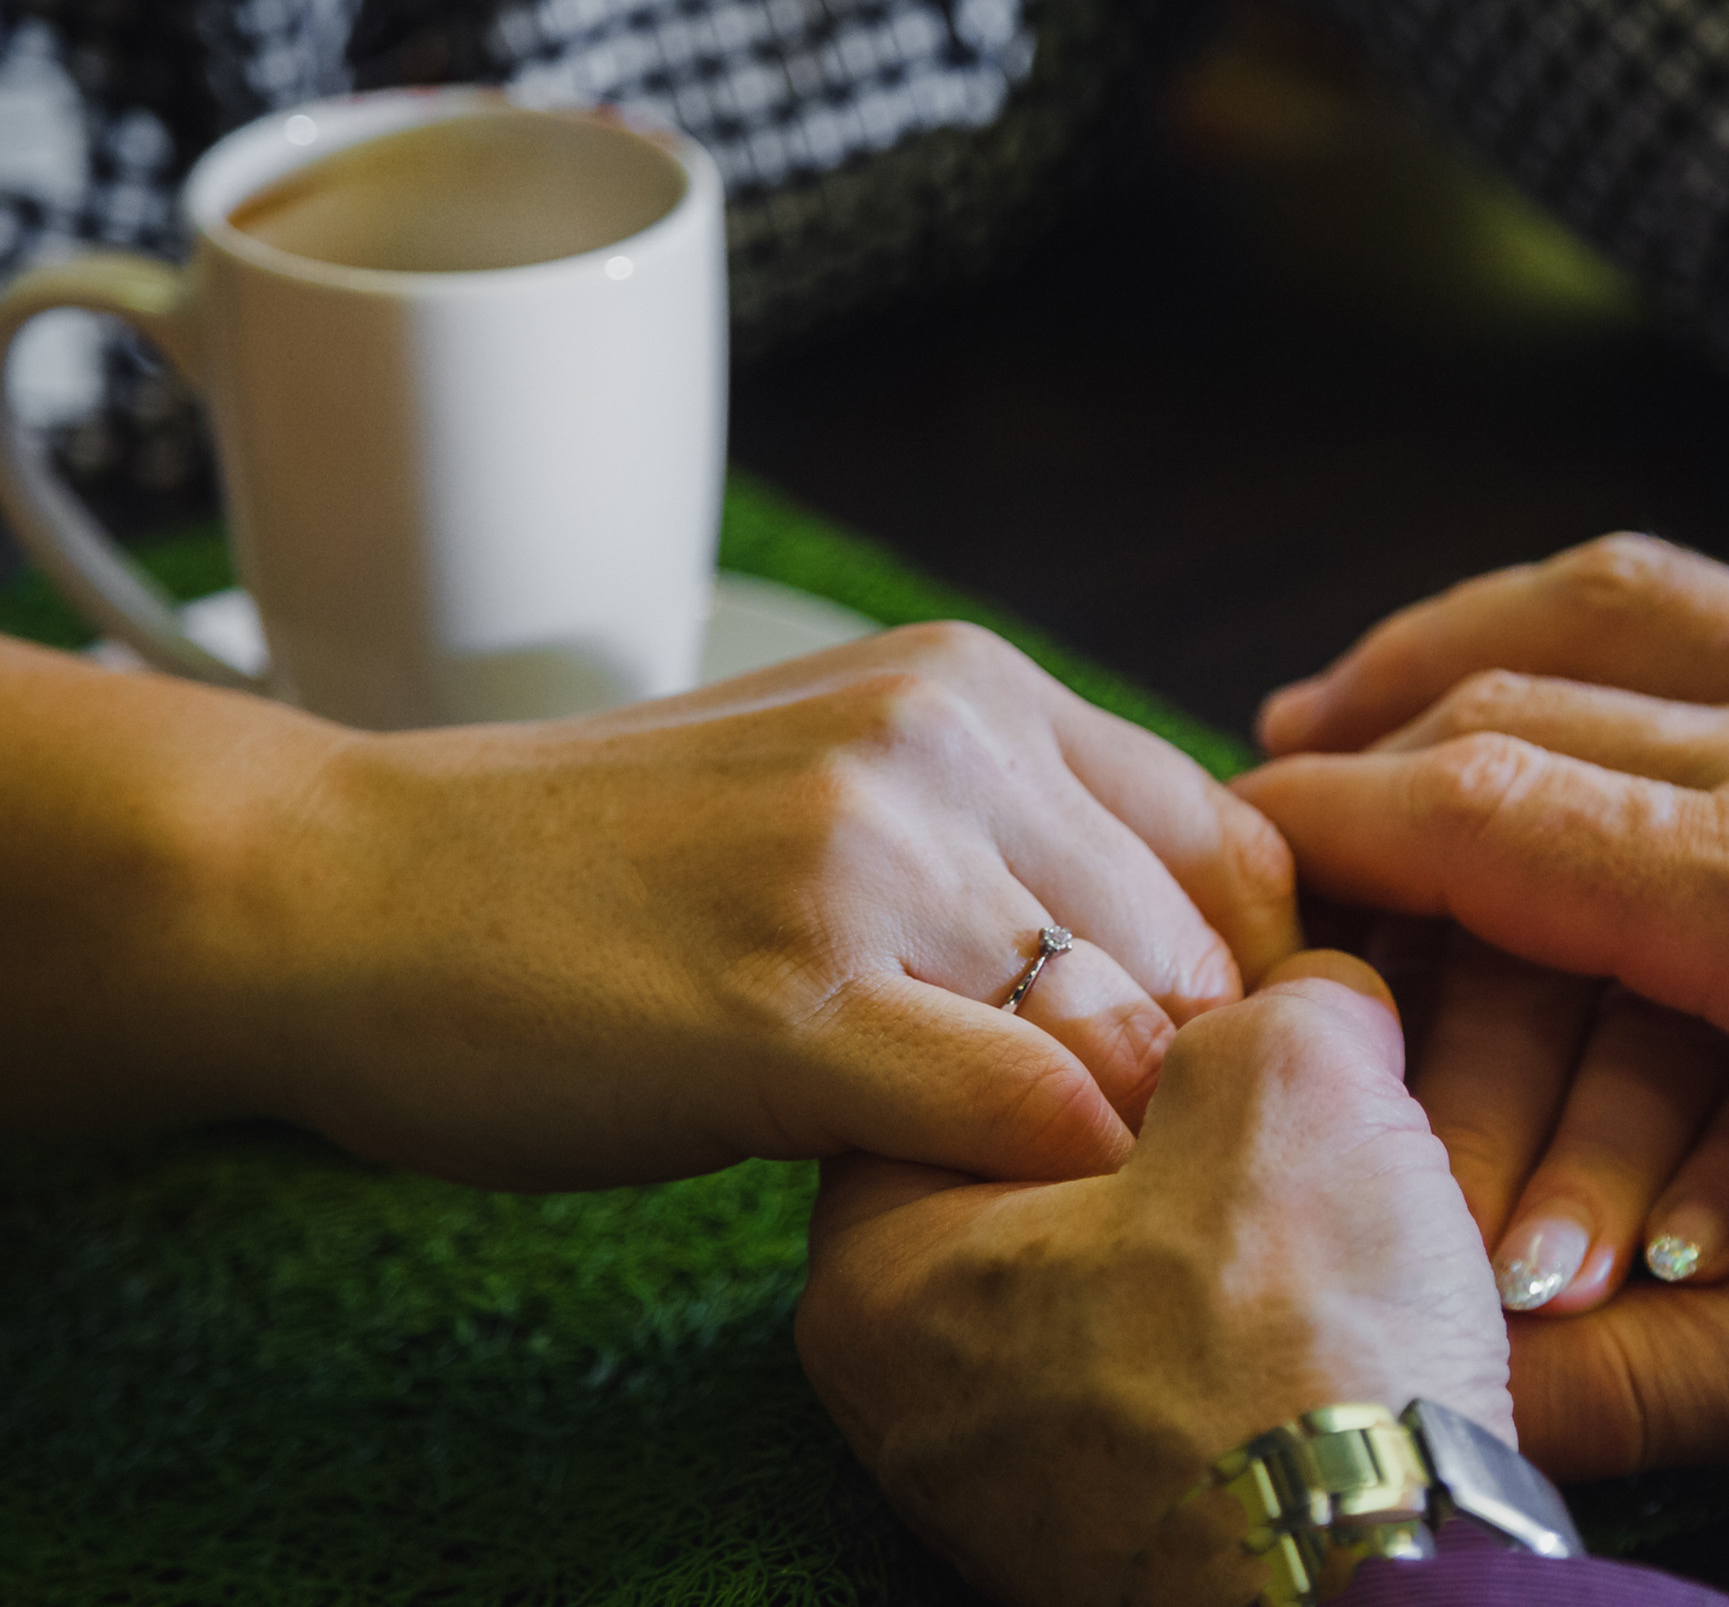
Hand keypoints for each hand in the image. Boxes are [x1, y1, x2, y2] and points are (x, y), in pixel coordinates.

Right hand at [217, 621, 1294, 1188]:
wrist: (344, 892)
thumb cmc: (596, 867)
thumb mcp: (835, 780)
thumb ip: (1010, 832)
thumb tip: (1194, 959)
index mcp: (972, 683)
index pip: (1234, 845)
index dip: (1244, 981)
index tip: (1183, 1069)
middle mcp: (944, 743)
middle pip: (1204, 954)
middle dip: (1177, 1079)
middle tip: (1088, 1149)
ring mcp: (867, 862)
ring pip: (1134, 1038)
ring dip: (1097, 1138)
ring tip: (994, 1166)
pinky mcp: (789, 1001)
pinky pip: (1026, 1111)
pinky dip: (1033, 1175)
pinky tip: (954, 1185)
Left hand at [795, 953, 1509, 1606]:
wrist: (1377, 1585)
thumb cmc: (1292, 1342)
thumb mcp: (1294, 1080)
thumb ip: (1281, 999)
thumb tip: (1312, 997)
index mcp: (871, 1268)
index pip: (965, 1062)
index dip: (1113, 1002)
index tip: (1217, 1008)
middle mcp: (898, 1393)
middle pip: (1045, 1174)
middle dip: (1175, 1128)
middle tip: (1284, 1103)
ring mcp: (999, 1483)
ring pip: (1119, 1284)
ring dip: (1224, 1234)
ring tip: (1329, 1215)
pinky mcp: (1108, 1539)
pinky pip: (1169, 1386)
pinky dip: (1242, 1340)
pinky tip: (1330, 1319)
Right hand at [1240, 536, 1728, 1477]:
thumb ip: (1648, 1382)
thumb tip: (1444, 1394)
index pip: (1492, 815)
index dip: (1335, 819)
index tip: (1233, 833)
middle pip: (1536, 691)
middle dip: (1374, 731)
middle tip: (1269, 786)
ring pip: (1638, 592)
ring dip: (1480, 630)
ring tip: (1370, 685)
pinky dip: (1634, 616)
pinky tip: (1583, 665)